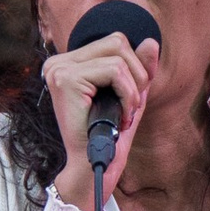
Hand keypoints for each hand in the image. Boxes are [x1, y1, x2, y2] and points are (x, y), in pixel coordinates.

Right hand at [41, 13, 160, 210]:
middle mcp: (59, 62)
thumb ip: (139, 68)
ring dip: (133, 88)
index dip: (134, 66)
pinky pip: (114, 71)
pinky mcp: (66, 79)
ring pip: (117, 56)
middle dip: (136, 74)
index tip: (131, 98)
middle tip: (131, 107)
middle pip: (117, 41)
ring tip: (125, 114)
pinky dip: (127, 94)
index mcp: (69, 63)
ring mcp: (59, 69)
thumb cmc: (109, 136)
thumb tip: (150, 41)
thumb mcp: (130, 95)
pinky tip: (121, 116)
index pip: (114, 42)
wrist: (94, 168)